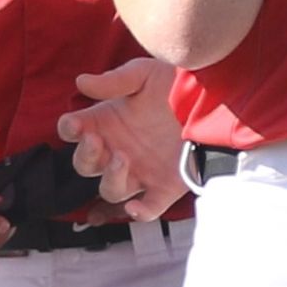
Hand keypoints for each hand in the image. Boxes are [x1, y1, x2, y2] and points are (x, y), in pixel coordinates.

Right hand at [57, 60, 182, 221]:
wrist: (216, 99)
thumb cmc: (177, 84)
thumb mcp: (145, 75)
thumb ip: (114, 81)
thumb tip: (82, 82)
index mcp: (108, 122)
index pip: (74, 132)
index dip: (69, 130)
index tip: (75, 124)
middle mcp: (118, 150)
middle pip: (86, 166)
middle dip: (87, 156)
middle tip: (96, 141)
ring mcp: (140, 171)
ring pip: (112, 189)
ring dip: (111, 178)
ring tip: (123, 159)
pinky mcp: (165, 187)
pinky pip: (148, 208)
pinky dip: (139, 212)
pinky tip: (135, 207)